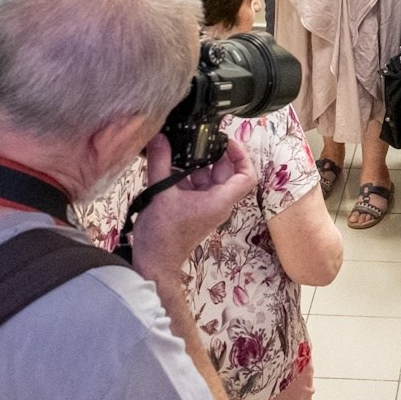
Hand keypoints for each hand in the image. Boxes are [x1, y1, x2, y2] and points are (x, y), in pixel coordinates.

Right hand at [129, 134, 255, 277]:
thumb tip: (159, 136)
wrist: (154, 263)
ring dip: (195, 163)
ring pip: (207, 178)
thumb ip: (160, 163)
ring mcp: (205, 206)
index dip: (241, 155)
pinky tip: (168, 163)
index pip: (246, 176)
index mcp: (219, 201)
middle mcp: (217, 203)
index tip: (225, 140)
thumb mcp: (160, 194)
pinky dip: (184, 174)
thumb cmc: (163, 235)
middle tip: (196, 136)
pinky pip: (194, 186)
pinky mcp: (192, 209)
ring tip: (179, 146)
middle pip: (225, 172)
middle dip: (212, 153)